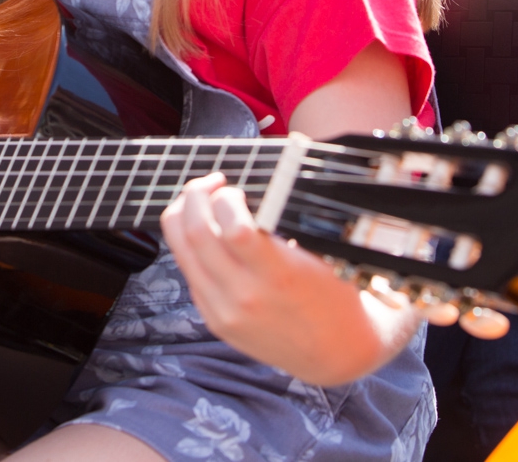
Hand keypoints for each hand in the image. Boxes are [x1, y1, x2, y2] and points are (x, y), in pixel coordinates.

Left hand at [161, 172, 413, 385]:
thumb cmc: (337, 292)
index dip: (227, 196)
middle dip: (196, 193)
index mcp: (279, 275)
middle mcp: (245, 296)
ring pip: (180, 248)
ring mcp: (224, 310)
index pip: (233, 227)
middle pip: (195, 231)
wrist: (336, 353)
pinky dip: (190, 243)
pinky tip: (208, 232)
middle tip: (213, 182)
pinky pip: (187, 269)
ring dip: (184, 213)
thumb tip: (273, 163)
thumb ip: (290, 215)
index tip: (237, 187)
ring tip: (202, 200)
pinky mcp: (213, 319)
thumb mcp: (324, 252)